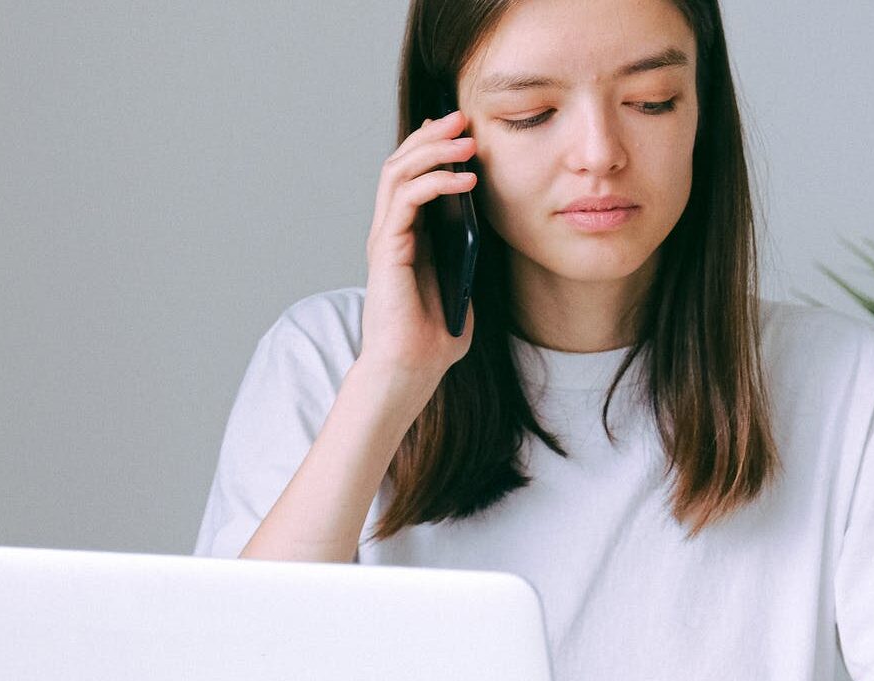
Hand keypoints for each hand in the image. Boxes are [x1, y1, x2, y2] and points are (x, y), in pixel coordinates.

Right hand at [360, 107, 477, 394]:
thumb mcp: (463, 282)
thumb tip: (487, 223)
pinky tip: (465, 179)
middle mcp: (391, 231)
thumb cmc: (435, 336)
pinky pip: (407, 200)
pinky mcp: (388, 249)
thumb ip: (467, 253)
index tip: (464, 129)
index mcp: (407, 236)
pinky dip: (435, 182)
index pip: (412, 176)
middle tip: (462, 117)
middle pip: (401, 163)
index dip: (434, 147)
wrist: (411, 370)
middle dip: (431, 136)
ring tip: (465, 139)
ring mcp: (386, 238)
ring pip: (397, 173)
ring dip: (433, 150)